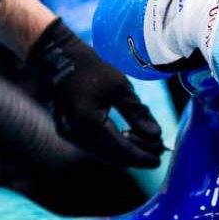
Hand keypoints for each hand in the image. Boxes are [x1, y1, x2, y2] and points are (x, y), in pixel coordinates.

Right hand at [27, 20, 165, 166]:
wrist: (59, 58)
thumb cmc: (91, 68)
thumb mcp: (120, 87)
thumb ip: (137, 113)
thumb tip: (156, 135)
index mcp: (89, 123)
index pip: (121, 149)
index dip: (141, 157)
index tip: (159, 161)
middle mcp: (76, 134)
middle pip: (111, 156)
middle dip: (135, 158)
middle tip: (156, 155)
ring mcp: (69, 134)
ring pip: (102, 154)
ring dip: (123, 154)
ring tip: (145, 148)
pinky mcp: (68, 131)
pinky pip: (93, 146)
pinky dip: (111, 147)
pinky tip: (126, 140)